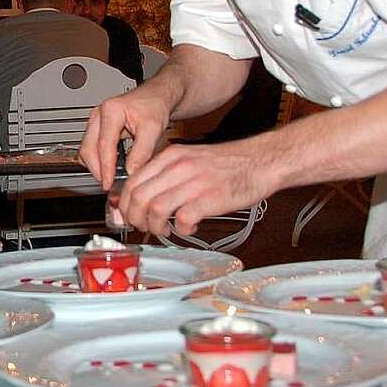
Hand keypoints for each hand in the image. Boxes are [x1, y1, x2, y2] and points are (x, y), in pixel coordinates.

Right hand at [79, 89, 171, 189]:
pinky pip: (90, 150)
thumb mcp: (153, 128)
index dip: (105, 168)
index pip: (103, 145)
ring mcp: (95, 122)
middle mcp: (98, 115)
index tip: (108, 183)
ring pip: (86, 150)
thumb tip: (130, 173)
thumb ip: (142, 152)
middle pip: (88, 149)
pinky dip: (97, 161)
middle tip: (110, 184)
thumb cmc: (153, 106)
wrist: (154, 97)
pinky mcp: (96, 129)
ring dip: (96, 166)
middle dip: (97, 169)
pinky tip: (111, 167)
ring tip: (112, 177)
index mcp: (111, 111)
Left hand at [118, 141, 265, 235]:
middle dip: (135, 218)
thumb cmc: (228, 164)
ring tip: (164, 230)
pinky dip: (182, 230)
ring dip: (154, 227)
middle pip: (138, 196)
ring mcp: (194, 182)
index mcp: (171, 156)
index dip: (125, 204)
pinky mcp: (210, 198)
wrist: (261, 161)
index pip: (133, 181)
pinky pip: (183, 220)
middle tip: (143, 227)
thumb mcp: (190, 159)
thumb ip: (167, 174)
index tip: (128, 215)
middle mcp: (179, 166)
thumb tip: (144, 196)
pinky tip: (190, 228)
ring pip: (155, 209)